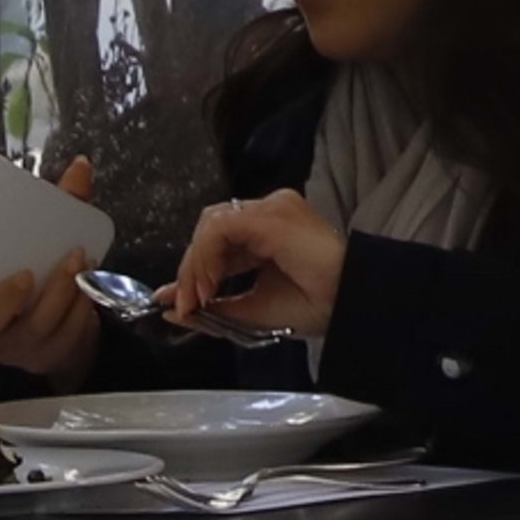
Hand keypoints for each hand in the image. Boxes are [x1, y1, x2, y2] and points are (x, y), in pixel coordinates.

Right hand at [0, 157, 103, 387]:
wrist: (68, 323)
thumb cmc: (43, 271)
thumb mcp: (45, 238)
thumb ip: (59, 205)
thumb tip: (81, 166)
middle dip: (5, 300)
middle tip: (27, 274)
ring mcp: (19, 345)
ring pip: (32, 329)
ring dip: (57, 294)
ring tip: (76, 262)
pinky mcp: (49, 356)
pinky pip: (63, 336)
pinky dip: (79, 308)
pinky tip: (89, 285)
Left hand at [170, 189, 346, 341]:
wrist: (350, 305)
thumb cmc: (314, 307)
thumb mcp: (251, 310)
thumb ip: (212, 306)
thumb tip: (169, 307)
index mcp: (269, 232)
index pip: (219, 239)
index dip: (195, 270)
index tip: (180, 304)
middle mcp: (270, 212)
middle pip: (211, 228)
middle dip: (191, 268)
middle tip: (185, 304)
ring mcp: (272, 209)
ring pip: (211, 224)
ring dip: (195, 262)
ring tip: (199, 297)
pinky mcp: (270, 216)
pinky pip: (220, 228)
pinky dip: (205, 256)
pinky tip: (209, 284)